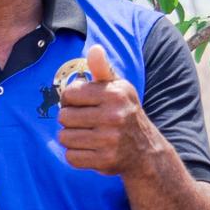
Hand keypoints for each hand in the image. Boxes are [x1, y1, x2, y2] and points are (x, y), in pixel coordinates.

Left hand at [57, 46, 157, 176]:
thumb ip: (102, 69)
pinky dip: (76, 154)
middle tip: (84, 122)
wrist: (145, 151)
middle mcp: (113, 116)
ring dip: (71, 138)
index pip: (69, 93)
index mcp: (114, 94)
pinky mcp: (104, 160)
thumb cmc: (125, 113)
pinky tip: (88, 149)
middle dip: (69, 120)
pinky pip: (71, 157)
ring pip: (64, 137)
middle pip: (64, 116)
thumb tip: (94, 49)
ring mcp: (109, 140)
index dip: (70, 99)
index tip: (80, 104)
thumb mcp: (119, 89)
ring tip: (85, 135)